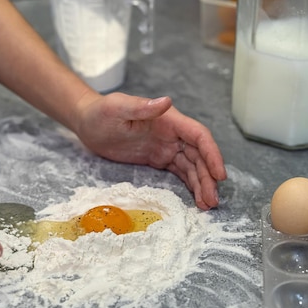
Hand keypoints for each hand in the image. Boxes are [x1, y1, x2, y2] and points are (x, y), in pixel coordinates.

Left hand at [73, 93, 226, 209]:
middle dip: (208, 177)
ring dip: (201, 184)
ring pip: (192, 167)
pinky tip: (196, 199)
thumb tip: (167, 102)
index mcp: (168, 119)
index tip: (219, 174)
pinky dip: (190, 185)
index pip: (198, 136)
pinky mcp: (158, 159)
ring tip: (207, 205)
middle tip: (212, 201)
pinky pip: (180, 172)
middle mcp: (172, 133)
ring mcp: (166, 147)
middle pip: (199, 155)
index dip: (212, 154)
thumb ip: (141, 107)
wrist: (88, 123)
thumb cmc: (100, 112)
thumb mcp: (117, 108)